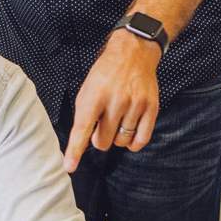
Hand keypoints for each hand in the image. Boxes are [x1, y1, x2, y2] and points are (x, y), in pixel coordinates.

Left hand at [63, 31, 161, 172]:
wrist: (133, 53)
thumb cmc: (106, 74)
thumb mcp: (87, 89)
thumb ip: (84, 115)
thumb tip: (82, 143)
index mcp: (94, 95)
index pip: (82, 128)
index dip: (75, 150)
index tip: (70, 166)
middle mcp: (116, 100)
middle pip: (102, 141)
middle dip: (99, 139)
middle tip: (101, 124)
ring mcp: (135, 105)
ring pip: (121, 141)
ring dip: (116, 138)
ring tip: (116, 121)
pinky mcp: (151, 108)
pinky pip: (141, 139)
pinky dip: (133, 143)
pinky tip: (129, 133)